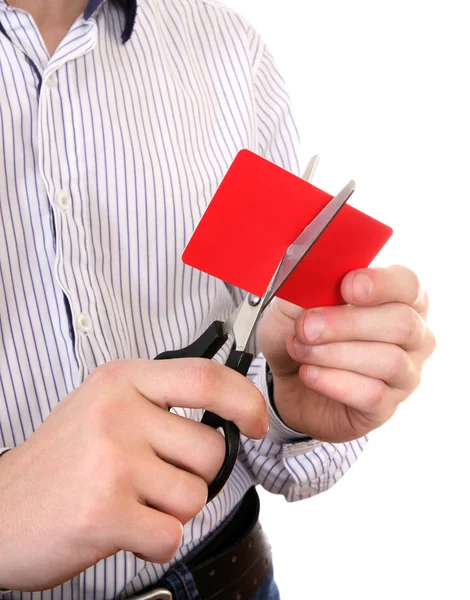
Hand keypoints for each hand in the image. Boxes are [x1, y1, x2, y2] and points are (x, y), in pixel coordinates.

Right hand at [0, 359, 266, 591]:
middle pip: (211, 450)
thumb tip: (229, 410)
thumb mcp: (104, 405)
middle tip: (153, 479)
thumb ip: (160, 402)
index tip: (257, 421)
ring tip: (131, 501)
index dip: (245, 399)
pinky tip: (121, 526)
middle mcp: (118, 414)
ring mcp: (112, 462)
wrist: (0, 511)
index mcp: (122, 381)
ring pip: (196, 496)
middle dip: (195, 475)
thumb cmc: (60, 460)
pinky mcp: (106, 513)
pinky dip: (154, 541)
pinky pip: (171, 535)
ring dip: (172, 510)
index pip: (206, 378)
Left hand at [258, 265, 435, 441]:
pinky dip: (334, 382)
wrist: (285, 379)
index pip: (407, 284)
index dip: (380, 284)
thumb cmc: (301, 332)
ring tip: (301, 350)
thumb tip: (317, 276)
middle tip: (307, 327)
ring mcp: (405, 374)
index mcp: (399, 297)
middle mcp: (413, 335)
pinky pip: (372, 394)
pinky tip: (309, 374)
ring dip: (335, 353)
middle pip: (401, 324)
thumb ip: (309, 286)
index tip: (346, 287)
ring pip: (389, 361)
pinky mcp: (386, 408)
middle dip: (347, 324)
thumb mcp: (294, 302)